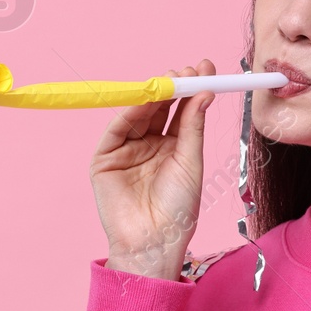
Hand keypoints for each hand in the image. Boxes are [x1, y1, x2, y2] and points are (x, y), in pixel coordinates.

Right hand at [91, 60, 216, 280]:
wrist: (154, 242)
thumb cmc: (178, 210)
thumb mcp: (190, 162)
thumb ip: (193, 126)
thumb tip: (204, 92)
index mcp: (173, 148)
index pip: (181, 111)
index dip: (191, 89)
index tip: (205, 68)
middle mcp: (149, 146)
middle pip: (159, 108)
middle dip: (172, 86)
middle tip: (187, 69)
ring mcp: (126, 151)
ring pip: (138, 115)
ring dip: (153, 94)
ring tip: (171, 79)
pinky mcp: (105, 159)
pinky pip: (117, 130)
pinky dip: (129, 113)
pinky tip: (145, 99)